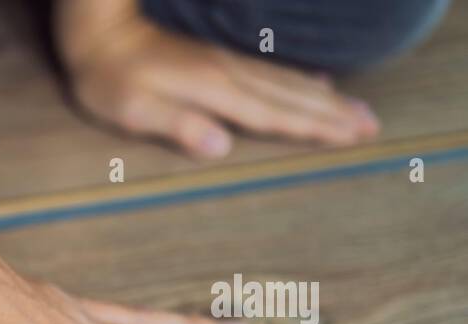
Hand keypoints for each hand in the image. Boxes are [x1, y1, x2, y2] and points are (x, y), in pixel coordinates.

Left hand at [55, 2, 379, 158]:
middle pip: (293, 96)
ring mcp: (226, 62)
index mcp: (214, 91)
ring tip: (358, 110)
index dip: (312, 128)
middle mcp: (229, 74)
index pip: (273, 115)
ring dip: (327, 97)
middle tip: (372, 127)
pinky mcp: (218, 56)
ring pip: (289, 81)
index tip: (349, 139)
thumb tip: (220, 146)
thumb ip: (178, 125)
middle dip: (333, 114)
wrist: (100, 27)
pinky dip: (302, 78)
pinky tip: (319, 81)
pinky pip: (273, 70)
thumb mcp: (132, 109)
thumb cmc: (107, 76)